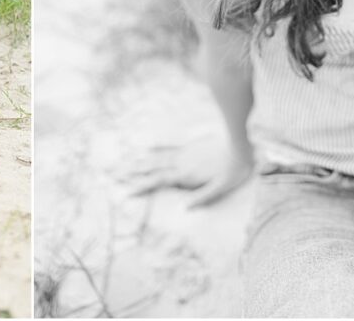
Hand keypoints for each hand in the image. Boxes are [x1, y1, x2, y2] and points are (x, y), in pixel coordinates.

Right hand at [131, 147, 253, 206]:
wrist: (239, 144)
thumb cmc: (233, 169)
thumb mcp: (221, 188)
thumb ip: (202, 198)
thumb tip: (183, 209)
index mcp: (185, 175)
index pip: (158, 181)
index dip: (141, 186)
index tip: (125, 191)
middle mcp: (180, 162)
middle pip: (151, 167)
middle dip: (132, 171)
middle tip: (113, 173)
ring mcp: (183, 152)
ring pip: (156, 157)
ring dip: (139, 160)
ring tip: (124, 162)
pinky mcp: (189, 145)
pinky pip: (168, 146)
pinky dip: (155, 147)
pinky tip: (145, 147)